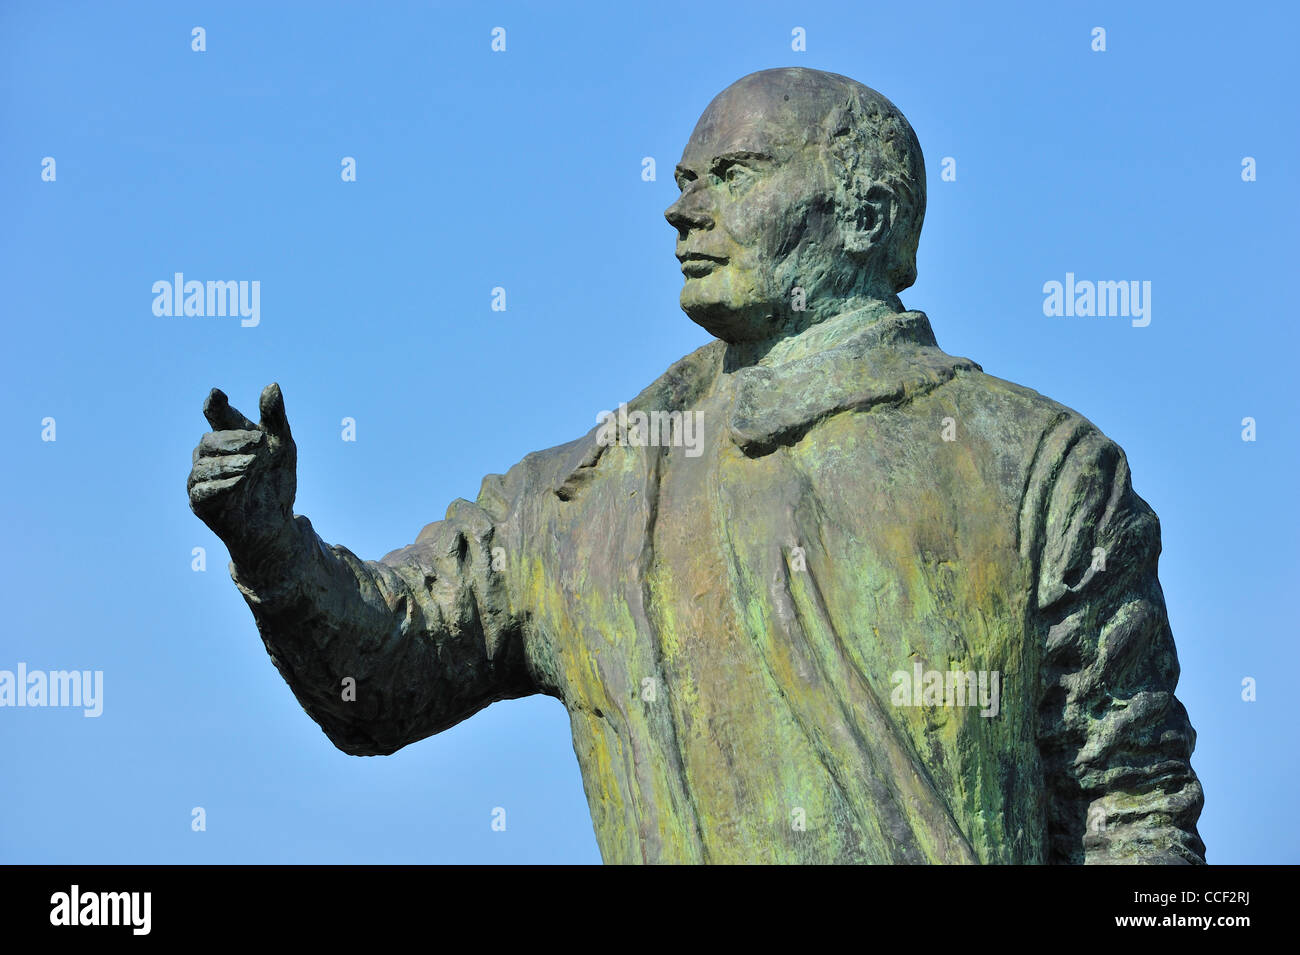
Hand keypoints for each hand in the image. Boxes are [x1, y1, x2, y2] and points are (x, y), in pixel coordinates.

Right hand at [188, 383, 296, 560]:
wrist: (276, 522)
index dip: (215, 406)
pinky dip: (222, 484)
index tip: (217, 395)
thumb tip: (271, 386)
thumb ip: (275, 418)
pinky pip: (202, 490)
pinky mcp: (200, 503)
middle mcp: (209, 455)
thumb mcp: (283, 447)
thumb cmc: (276, 482)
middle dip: (235, 440)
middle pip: (211, 440)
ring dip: (231, 462)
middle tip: (261, 442)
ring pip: (205, 465)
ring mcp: (201, 479)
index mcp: (227, 437)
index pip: (216, 415)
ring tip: (254, 464)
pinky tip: (240, 481)